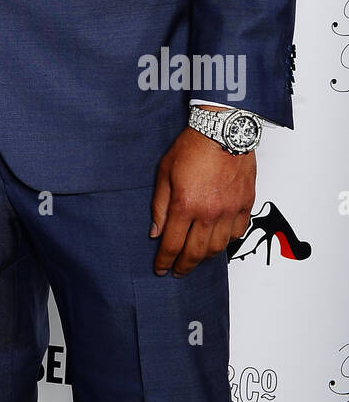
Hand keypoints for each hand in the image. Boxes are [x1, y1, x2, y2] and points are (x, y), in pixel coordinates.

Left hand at [150, 125, 254, 276]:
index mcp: (186, 205)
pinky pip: (238, 232)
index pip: (172, 244)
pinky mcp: (245, 204)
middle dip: (184, 266)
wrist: (222, 130)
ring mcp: (230, 210)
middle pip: (196, 252)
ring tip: (195, 258)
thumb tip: (156, 231)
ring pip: (218, 247)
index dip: (165, 260)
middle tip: (177, 271)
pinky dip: (228, 241)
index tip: (161, 269)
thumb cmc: (192, 146)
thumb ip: (160, 205)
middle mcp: (209, 213)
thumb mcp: (164, 171)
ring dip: (205, 257)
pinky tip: (219, 241)